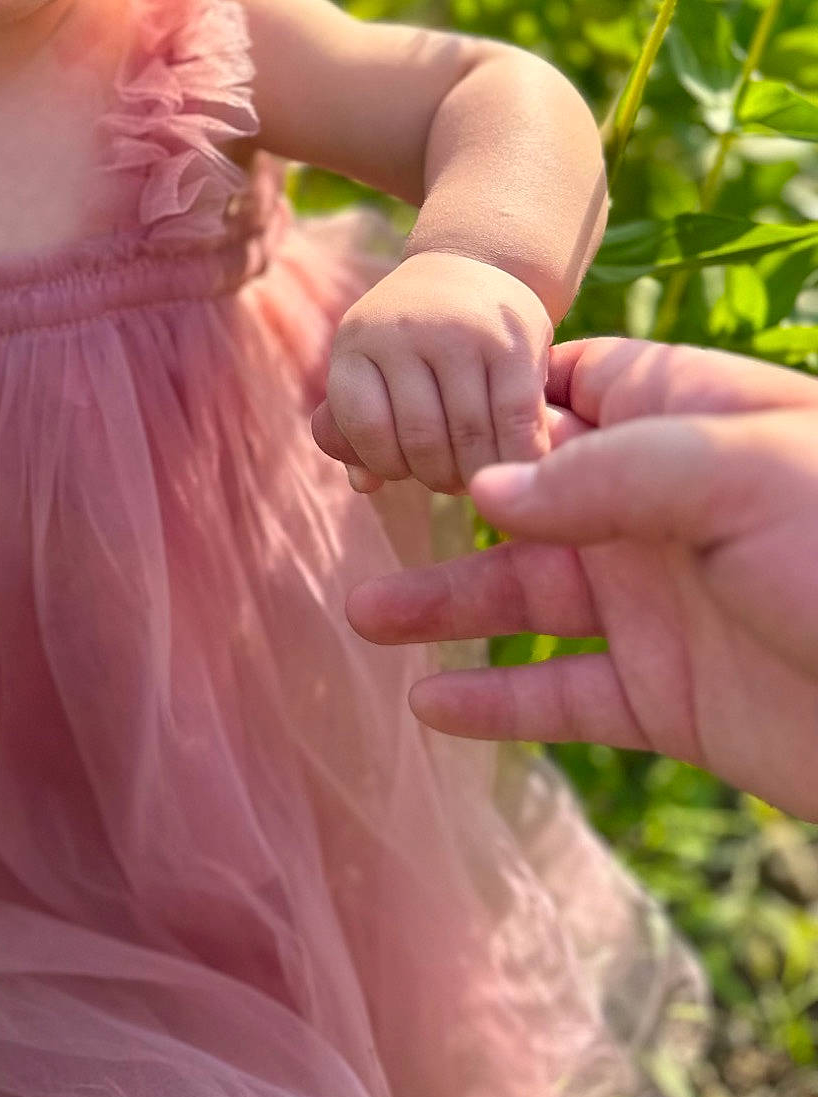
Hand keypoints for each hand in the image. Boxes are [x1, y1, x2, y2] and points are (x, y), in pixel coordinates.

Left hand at [312, 251, 552, 495]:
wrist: (476, 264)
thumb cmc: (415, 338)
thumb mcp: (374, 367)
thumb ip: (356, 429)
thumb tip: (362, 484)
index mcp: (357, 341)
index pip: (363, 429)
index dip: (386, 464)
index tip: (405, 469)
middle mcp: (403, 331)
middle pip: (421, 441)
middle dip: (438, 477)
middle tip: (452, 479)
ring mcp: (459, 334)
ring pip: (470, 439)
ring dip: (480, 473)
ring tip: (482, 473)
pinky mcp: (514, 343)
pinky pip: (516, 423)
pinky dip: (520, 456)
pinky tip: (520, 461)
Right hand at [345, 336, 817, 820]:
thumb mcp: (740, 474)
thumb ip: (605, 470)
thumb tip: (485, 486)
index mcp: (686, 426)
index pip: (564, 391)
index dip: (483, 402)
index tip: (394, 410)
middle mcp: (665, 511)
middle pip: (526, 500)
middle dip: (438, 508)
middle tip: (355, 512)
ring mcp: (664, 606)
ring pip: (530, 596)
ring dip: (447, 606)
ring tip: (364, 618)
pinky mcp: (672, 700)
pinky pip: (566, 695)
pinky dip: (500, 701)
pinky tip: (433, 705)